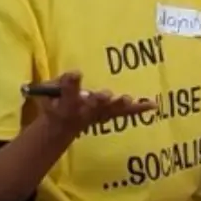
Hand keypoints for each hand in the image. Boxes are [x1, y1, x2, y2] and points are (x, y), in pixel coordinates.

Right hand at [32, 71, 153, 135]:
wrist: (61, 127)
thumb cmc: (55, 102)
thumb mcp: (46, 93)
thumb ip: (55, 85)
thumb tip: (70, 77)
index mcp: (65, 104)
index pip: (67, 92)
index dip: (70, 84)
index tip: (75, 73)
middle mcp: (83, 111)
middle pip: (92, 105)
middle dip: (98, 100)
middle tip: (105, 95)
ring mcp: (98, 115)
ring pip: (110, 110)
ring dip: (119, 104)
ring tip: (127, 99)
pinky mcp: (110, 115)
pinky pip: (126, 113)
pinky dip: (139, 109)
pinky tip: (153, 105)